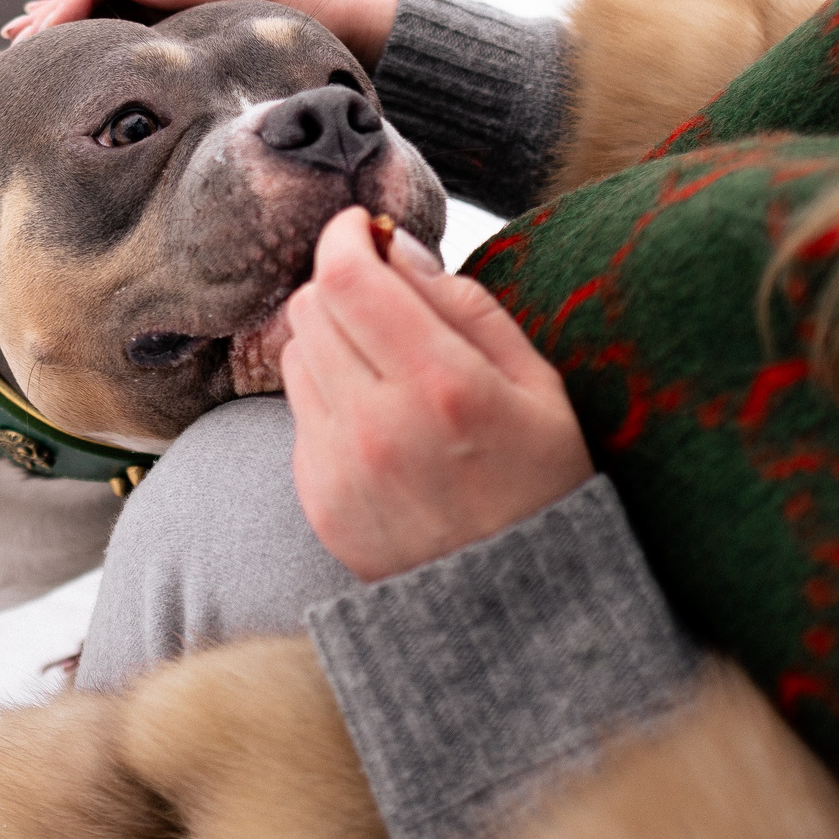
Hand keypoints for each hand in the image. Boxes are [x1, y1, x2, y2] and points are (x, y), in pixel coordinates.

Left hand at [283, 208, 589, 581]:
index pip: (345, 276)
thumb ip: (462, 305)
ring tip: (387, 365)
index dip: (345, 236)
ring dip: (331, 339)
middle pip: (309, 306)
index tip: (364, 229)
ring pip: (295, 353)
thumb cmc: (544, 481)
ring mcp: (338, 468)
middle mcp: (377, 426)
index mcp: (442, 387)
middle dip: (343, 284)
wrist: (523, 609)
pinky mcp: (317, 499)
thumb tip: (392, 246)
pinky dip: (329, 396)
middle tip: (385, 297)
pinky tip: (381, 422)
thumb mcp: (537, 384)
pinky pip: (299, 412)